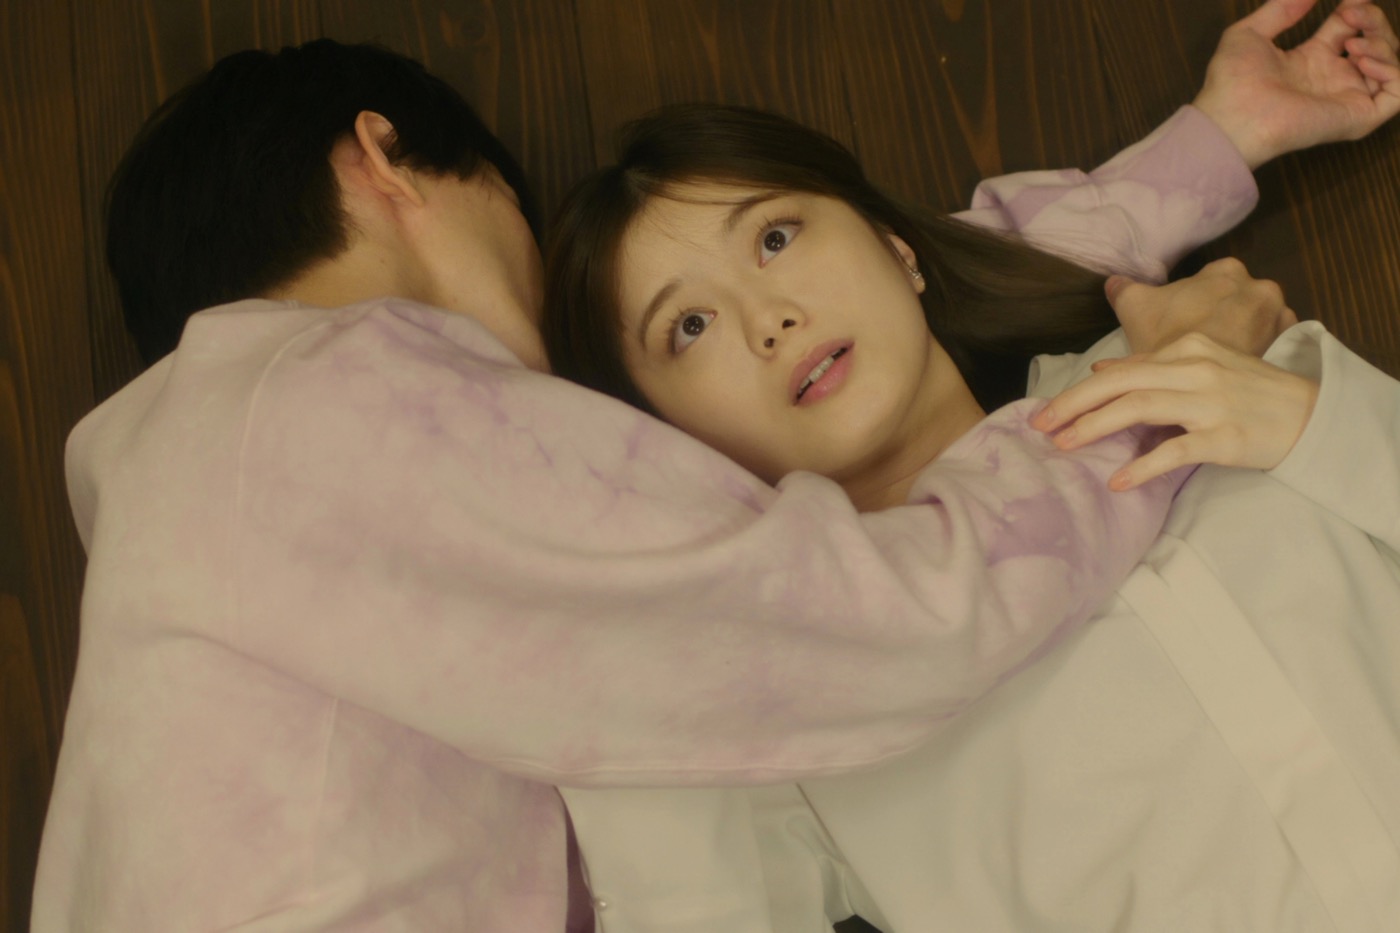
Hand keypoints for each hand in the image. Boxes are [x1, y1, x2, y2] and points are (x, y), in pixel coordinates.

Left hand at [1031, 333, 1318, 489]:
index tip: (1045, 412)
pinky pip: (1175, 450)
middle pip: (1120, 385)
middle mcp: (1194, 370)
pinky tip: (1118, 481)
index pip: (1120, 370)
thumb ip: (1151, 368)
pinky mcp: (1224, 437)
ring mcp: (1209, 403)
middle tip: (1040, 428)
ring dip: (1095, 429)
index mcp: (1185, 350)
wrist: (1309, 414)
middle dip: (1074, 406)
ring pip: (1139, 410)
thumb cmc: (1248, 392)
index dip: (1078, 392)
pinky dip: (1143, 466)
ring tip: (1065, 446)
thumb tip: (1100, 370)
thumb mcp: (1201, 367)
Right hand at [1110, 258, 1297, 356]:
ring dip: (1239, 336)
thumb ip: (1125, 291)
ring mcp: (1279, 319)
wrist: (1196, 390)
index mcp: (1226, 271)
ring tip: (1213, 357)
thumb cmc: (1166, 341)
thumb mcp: (1135, 311)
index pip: (1208, 283)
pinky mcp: (1287, 350)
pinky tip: (1232, 366)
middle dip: (1219, 319)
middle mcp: (1260, 287)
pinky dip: (1254, 353)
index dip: (1190, 304)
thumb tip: (1113, 282)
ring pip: (1254, 324)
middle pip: (1234, 302)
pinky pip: (1269, 346)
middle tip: (1196, 343)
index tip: (1180, 325)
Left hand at [1193, 0, 1399, 167]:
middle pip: (1375, 42)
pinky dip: (1392, 71)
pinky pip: (1397, 95)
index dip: (1357, 8)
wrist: (1231, 119)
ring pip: (1390, 65)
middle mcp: (1332, 79)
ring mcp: (1346, 99)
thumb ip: (1282, 8)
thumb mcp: (1250, 33)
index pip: (1349, 28)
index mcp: (1311, 60)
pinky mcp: (1357, 118)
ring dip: (1382, 43)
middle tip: (1353, 13)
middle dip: (1373, 20)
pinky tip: (1362, 62)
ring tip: (1353, 44)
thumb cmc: (1232, 83)